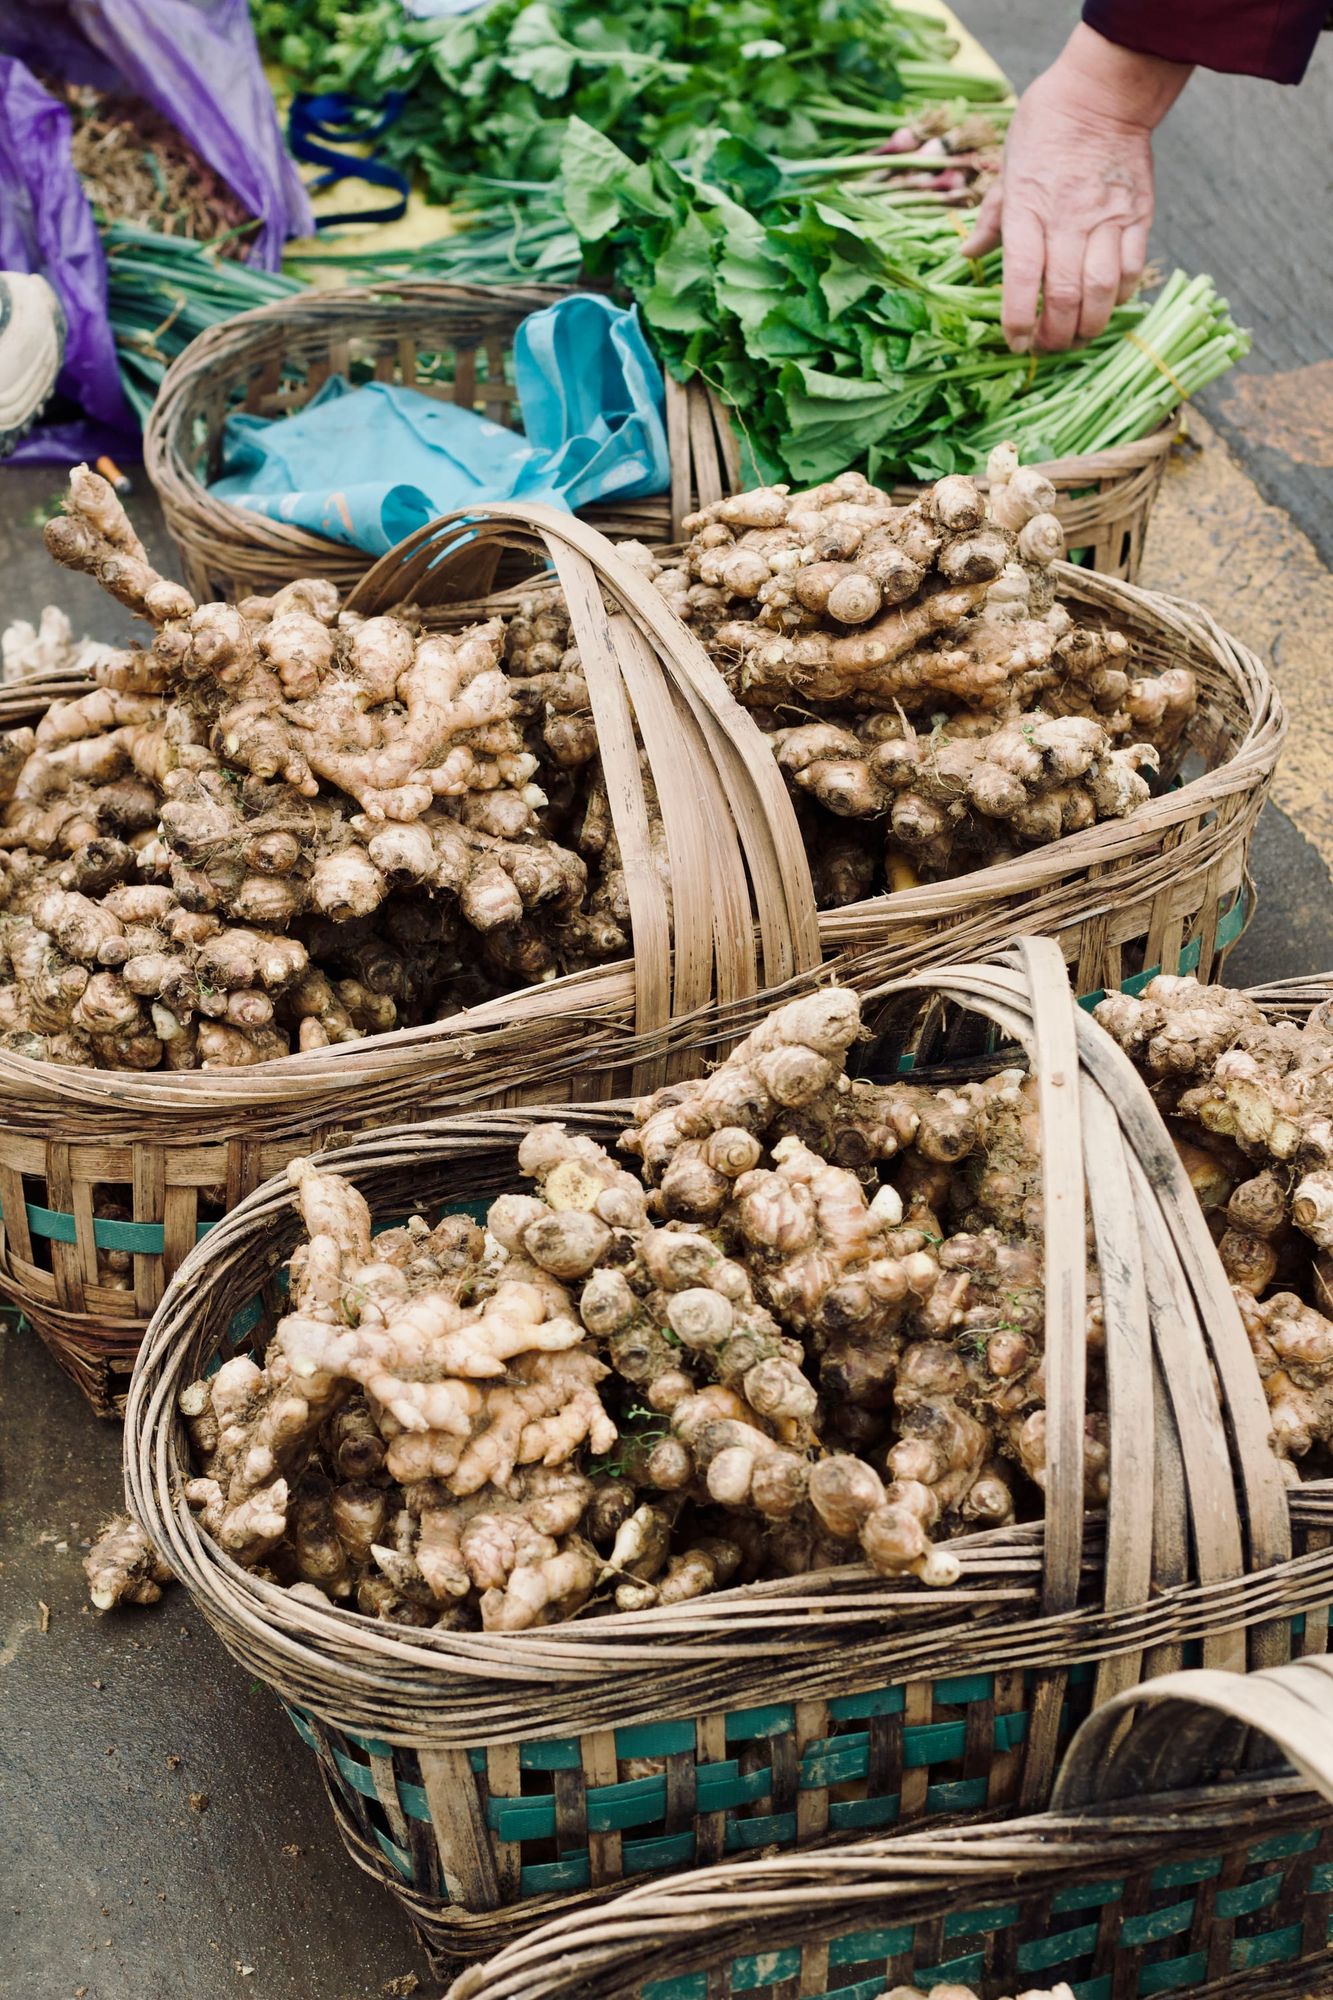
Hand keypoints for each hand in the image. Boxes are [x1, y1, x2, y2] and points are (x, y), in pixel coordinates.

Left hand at [961, 25, 1191, 352]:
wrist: (1102, 94)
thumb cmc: (1046, 128)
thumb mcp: (1008, 169)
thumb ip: (992, 218)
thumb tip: (967, 254)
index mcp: (1028, 210)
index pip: (1021, 279)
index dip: (1018, 321)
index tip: (1015, 343)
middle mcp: (1067, 219)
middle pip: (1064, 295)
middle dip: (1055, 335)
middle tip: (1048, 347)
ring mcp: (1106, 218)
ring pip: (1101, 291)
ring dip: (1089, 326)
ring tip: (1077, 337)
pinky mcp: (1137, 215)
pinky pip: (1131, 270)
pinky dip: (1119, 297)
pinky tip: (1107, 304)